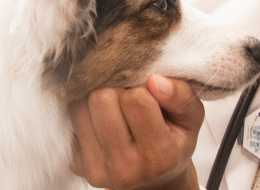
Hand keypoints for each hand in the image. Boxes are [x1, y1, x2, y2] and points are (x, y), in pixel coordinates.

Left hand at [70, 75, 205, 189]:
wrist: (153, 181)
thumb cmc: (172, 143)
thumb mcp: (190, 119)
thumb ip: (182, 96)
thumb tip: (154, 80)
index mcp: (158, 157)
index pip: (136, 99)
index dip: (142, 90)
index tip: (149, 101)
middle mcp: (125, 168)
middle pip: (100, 99)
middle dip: (115, 92)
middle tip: (129, 103)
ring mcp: (96, 169)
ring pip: (79, 106)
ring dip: (96, 100)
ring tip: (116, 112)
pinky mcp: (76, 165)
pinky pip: (69, 120)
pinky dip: (85, 115)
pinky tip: (102, 124)